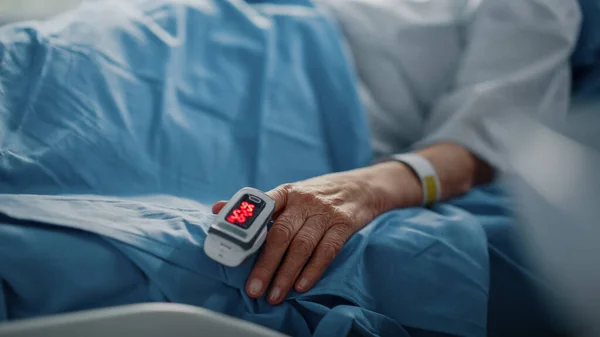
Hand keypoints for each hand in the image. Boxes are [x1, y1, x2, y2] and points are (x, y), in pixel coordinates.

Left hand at [212, 162, 422, 304]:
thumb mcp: (289, 193)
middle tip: (254, 288)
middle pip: (280, 234)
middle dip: (265, 264)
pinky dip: (313, 270)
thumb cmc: (317, 194)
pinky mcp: (344, 224)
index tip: (234, 251)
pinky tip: (301, 286)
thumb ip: (258, 206)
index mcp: (286, 192)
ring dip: (287, 273)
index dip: (246, 228)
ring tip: (275, 294)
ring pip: (302, 246)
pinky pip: (327, 250)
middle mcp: (304, 200)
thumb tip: (217, 209)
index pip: (261, 208)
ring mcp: (325, 212)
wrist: (361, 186)